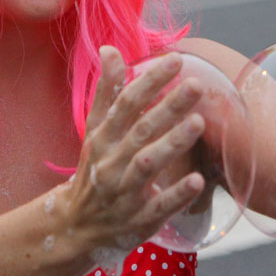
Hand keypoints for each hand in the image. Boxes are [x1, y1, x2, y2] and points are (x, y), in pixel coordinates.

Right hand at [62, 46, 205, 250]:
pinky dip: (176, 194)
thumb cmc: (94, 169)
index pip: (126, 103)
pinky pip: (158, 206)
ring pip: (148, 164)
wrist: (77, 226)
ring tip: (198, 123)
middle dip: (169, 107)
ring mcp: (125, 192)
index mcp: (103, 137)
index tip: (175, 60)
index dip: (150, 81)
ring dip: (172, 143)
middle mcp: (111, 161)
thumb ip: (106, 90)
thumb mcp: (95, 129)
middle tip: (196, 85)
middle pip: (141, 130)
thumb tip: (109, 49)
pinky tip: (197, 180)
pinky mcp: (139, 219)